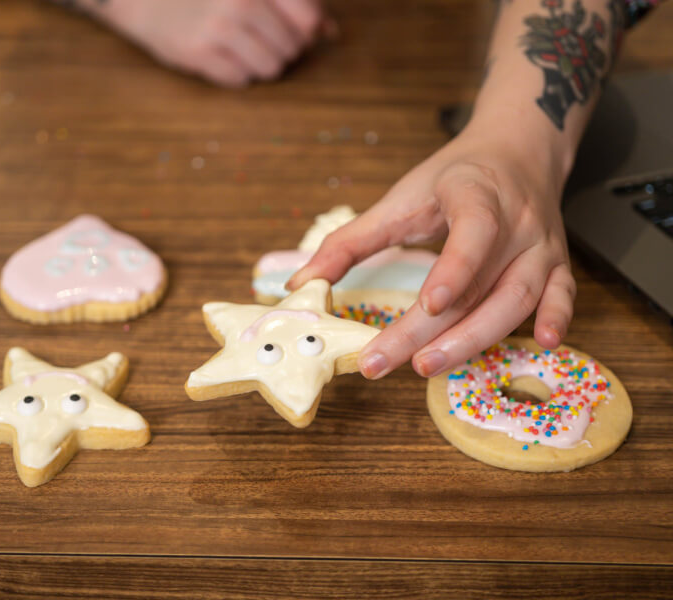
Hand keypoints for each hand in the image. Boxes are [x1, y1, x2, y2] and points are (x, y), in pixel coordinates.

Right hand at [91, 0, 330, 86]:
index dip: (305, 31)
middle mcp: (240, 2)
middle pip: (292, 48)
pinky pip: (240, 81)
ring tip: (242, 50)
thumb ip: (291, 3)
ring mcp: (217, 29)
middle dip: (282, 50)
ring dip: (262, 65)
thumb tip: (331, 33)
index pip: (307, 18)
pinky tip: (220, 57)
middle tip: (258, 40)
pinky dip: (236, 74)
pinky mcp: (197, 54)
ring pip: (271, 68)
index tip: (292, 30)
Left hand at [286, 123, 575, 378]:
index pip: (473, 232)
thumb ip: (349, 241)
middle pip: (485, 283)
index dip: (455, 270)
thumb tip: (302, 283)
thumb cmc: (453, 177)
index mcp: (476, 194)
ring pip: (519, 298)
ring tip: (433, 367)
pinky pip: (564, 293)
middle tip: (401, 363)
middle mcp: (517, 221)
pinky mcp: (557, 262)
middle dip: (441, 330)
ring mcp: (541, 244)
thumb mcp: (399, 198)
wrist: (517, 149)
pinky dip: (558, 317)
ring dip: (479, 338)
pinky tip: (546, 344)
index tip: (429, 305)